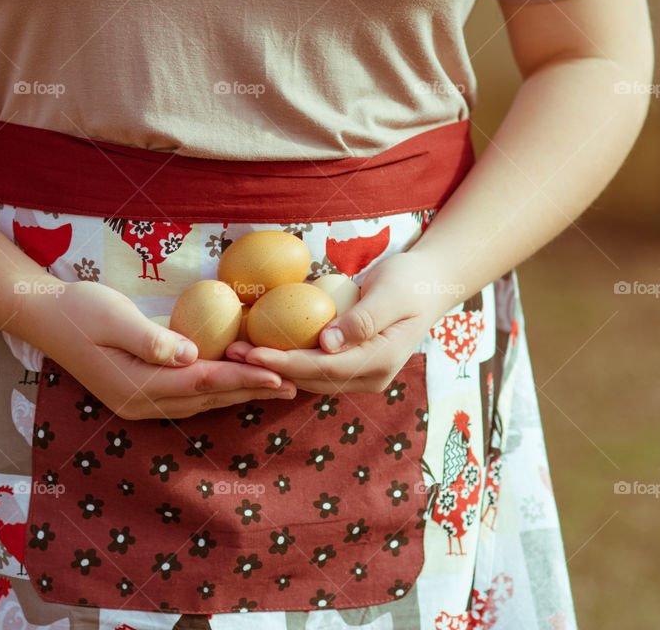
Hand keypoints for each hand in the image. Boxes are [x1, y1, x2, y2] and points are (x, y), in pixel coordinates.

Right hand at [29, 277, 297, 419]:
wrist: (43, 318)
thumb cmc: (79, 310)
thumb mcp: (113, 317)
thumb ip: (151, 338)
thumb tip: (188, 355)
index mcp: (138, 386)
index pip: (201, 382)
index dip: (242, 378)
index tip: (279, 375)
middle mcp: (142, 402)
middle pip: (207, 398)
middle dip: (251, 391)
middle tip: (295, 386)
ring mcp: (139, 402)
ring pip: (200, 401)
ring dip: (238, 393)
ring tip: (277, 388)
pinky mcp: (139, 392)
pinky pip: (188, 396)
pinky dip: (217, 390)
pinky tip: (236, 383)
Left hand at [225, 251, 459, 393]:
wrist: (428, 284)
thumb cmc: (410, 281)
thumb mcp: (391, 292)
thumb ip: (362, 319)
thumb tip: (327, 343)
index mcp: (381, 362)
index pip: (324, 369)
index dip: (286, 363)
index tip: (253, 354)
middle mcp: (370, 377)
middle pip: (312, 379)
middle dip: (271, 369)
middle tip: (231, 354)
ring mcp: (360, 375)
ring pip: (309, 377)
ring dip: (274, 367)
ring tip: (236, 352)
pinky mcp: (350, 366)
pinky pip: (313, 367)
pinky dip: (286, 359)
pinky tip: (259, 347)